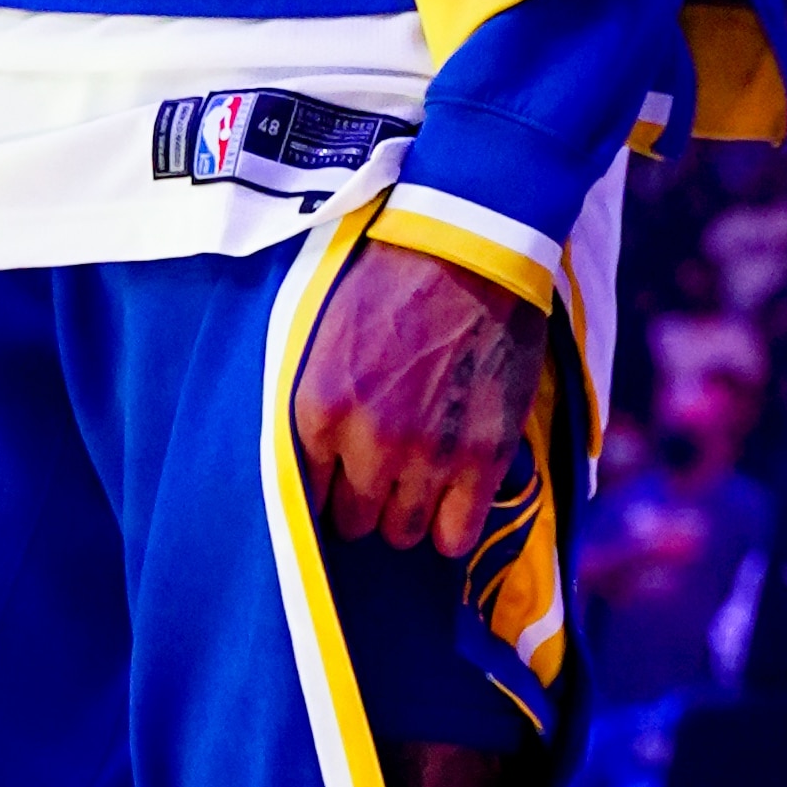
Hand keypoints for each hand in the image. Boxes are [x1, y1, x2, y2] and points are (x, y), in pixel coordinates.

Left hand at [295, 236, 546, 564]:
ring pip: (404, 532)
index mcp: (319, 410)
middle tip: (382, 479)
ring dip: (408, 514)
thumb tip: (312, 464)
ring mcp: (428, 456)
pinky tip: (454, 503)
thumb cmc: (390, 282)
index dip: (325, 493)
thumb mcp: (325, 341)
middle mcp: (368, 443)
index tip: (339, 486)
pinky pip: (458, 536)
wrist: (468, 251)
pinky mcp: (482, 458)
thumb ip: (317, 406)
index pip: (304, 496)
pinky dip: (453, 528)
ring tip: (420, 485)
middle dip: (365, 505)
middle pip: (354, 521)